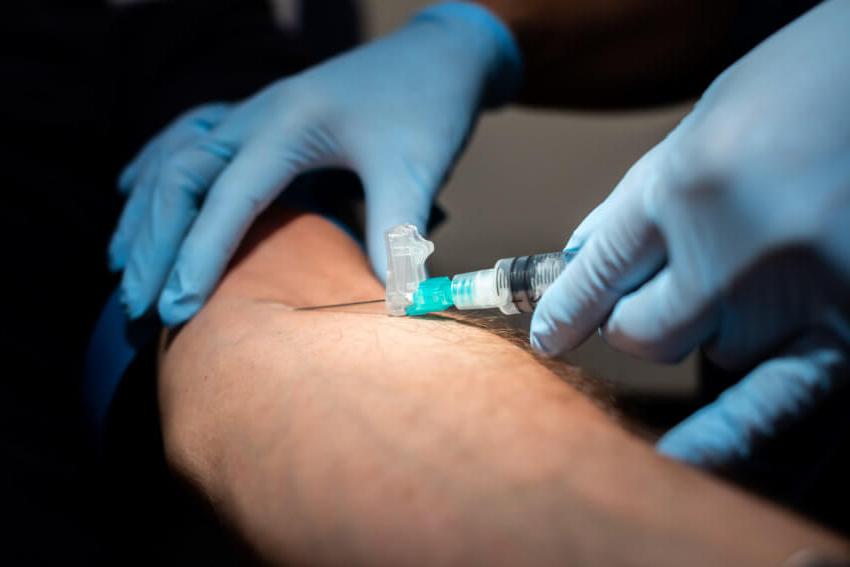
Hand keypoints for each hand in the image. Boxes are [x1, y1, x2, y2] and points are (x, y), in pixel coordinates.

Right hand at [110, 2, 520, 324]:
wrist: (438, 55)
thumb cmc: (427, 106)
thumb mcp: (416, 166)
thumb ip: (396, 231)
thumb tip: (389, 304)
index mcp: (289, 124)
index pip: (229, 196)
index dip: (199, 255)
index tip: (177, 310)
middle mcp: (257, 114)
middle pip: (181, 178)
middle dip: (154, 244)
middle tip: (137, 306)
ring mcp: (253, 112)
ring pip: (174, 160)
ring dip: (145, 215)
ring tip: (120, 268)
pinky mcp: (259, 118)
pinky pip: (186, 142)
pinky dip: (152, 173)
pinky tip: (129, 193)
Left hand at [531, 0, 849, 465]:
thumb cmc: (801, 88)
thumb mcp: (702, 125)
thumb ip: (637, 200)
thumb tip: (578, 261)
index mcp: (684, 186)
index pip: (594, 275)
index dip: (563, 310)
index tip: (547, 334)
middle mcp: (731, 252)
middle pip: (639, 332)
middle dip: (634, 317)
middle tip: (657, 288)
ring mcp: (793, 297)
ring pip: (704, 353)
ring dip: (702, 329)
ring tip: (745, 277)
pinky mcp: (847, 327)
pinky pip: (771, 404)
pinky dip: (725, 436)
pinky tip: (679, 460)